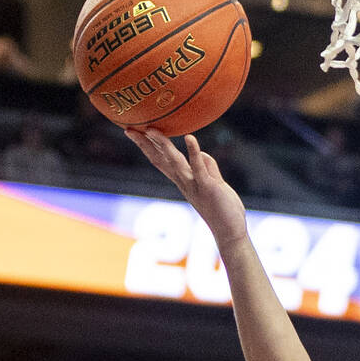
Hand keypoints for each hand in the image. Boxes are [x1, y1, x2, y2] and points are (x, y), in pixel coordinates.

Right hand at [126, 131, 248, 249]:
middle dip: (144, 144)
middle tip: (130, 129)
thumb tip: (202, 153)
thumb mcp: (214, 183)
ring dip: (163, 145)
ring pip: (175, 162)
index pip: (161, 160)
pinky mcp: (208, 186)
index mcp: (184, 181)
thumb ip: (208, 167)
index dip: (147, 146)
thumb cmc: (223, 208)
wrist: (229, 232)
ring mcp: (194, 185)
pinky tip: (189, 137)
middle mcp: (184, 182)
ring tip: (152, 129)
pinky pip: (199, 167)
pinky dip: (194, 152)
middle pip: (160, 160)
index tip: (135, 133)